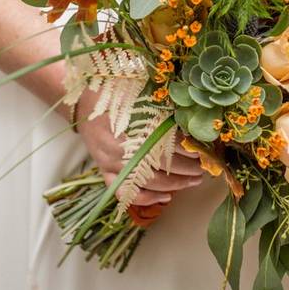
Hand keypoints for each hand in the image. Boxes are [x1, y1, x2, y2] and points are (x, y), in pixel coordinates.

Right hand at [75, 89, 203, 205]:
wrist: (84, 100)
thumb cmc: (117, 92)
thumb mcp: (141, 91)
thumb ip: (163, 105)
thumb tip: (193, 117)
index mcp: (130, 124)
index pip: (166, 142)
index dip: (187, 148)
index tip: (203, 149)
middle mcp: (120, 146)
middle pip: (160, 164)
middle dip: (188, 168)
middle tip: (205, 166)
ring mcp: (111, 162)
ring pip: (148, 182)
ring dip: (176, 184)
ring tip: (195, 180)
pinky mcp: (105, 171)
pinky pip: (125, 193)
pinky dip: (147, 198)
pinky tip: (166, 196)